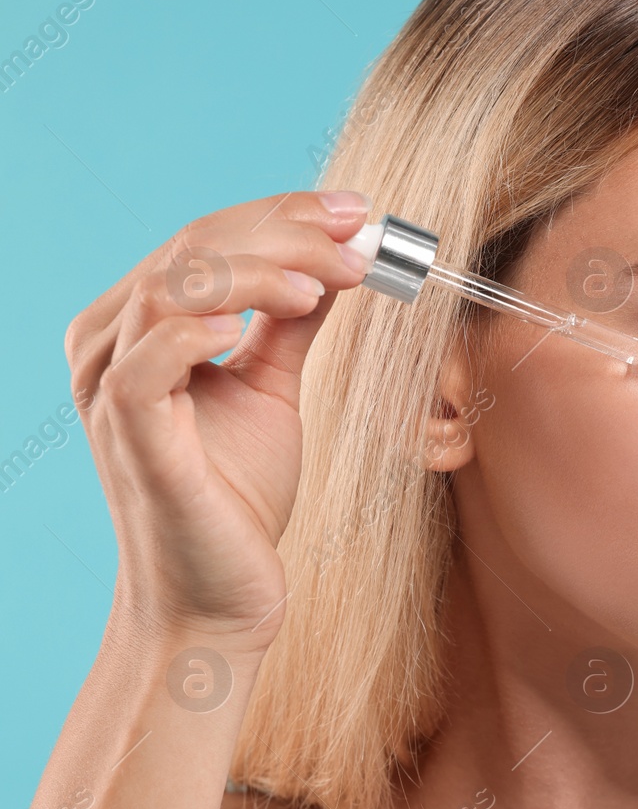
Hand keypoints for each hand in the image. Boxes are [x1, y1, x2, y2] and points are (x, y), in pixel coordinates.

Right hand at [63, 190, 373, 646]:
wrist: (217, 597)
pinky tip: (253, 324)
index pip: (204, 239)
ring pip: (170, 288)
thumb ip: (287, 326)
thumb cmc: (235, 498)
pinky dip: (199, 327)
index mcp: (138, 328)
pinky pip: (146, 360)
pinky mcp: (131, 436)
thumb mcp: (270, 390)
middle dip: (284, 231)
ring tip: (323, 284)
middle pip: (191, 249)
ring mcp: (111, 390)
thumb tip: (331, 263)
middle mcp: (109, 346)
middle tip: (356, 237)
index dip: (282, 215)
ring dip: (257, 271)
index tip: (356, 211)